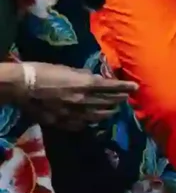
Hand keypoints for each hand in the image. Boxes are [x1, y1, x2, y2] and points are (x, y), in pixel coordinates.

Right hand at [7, 62, 137, 129]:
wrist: (23, 86)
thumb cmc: (44, 71)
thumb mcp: (68, 68)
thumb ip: (83, 75)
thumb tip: (94, 77)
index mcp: (86, 84)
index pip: (112, 87)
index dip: (124, 87)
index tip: (135, 87)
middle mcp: (84, 100)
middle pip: (107, 102)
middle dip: (118, 100)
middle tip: (125, 98)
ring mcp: (74, 113)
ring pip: (97, 115)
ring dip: (108, 112)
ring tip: (114, 110)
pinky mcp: (63, 121)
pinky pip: (81, 124)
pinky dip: (90, 121)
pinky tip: (94, 120)